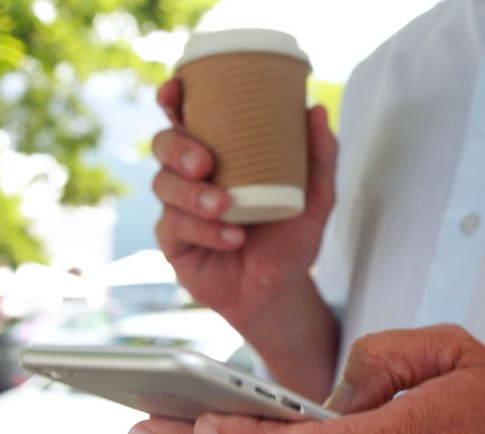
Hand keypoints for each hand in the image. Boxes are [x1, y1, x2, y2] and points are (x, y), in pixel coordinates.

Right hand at [151, 79, 337, 326]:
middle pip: (164, 145)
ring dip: (192, 194)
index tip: (176, 90)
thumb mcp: (316, 199)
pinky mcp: (173, 241)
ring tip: (223, 205)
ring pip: (165, 186)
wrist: (280, 292)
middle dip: (178, 148)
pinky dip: (206, 230)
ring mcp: (178, 207)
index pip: (186, 116)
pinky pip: (176, 226)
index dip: (173, 98)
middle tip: (205, 163)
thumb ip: (320, 157)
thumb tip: (317, 110)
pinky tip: (232, 238)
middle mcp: (191, 175)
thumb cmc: (290, 238)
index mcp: (219, 152)